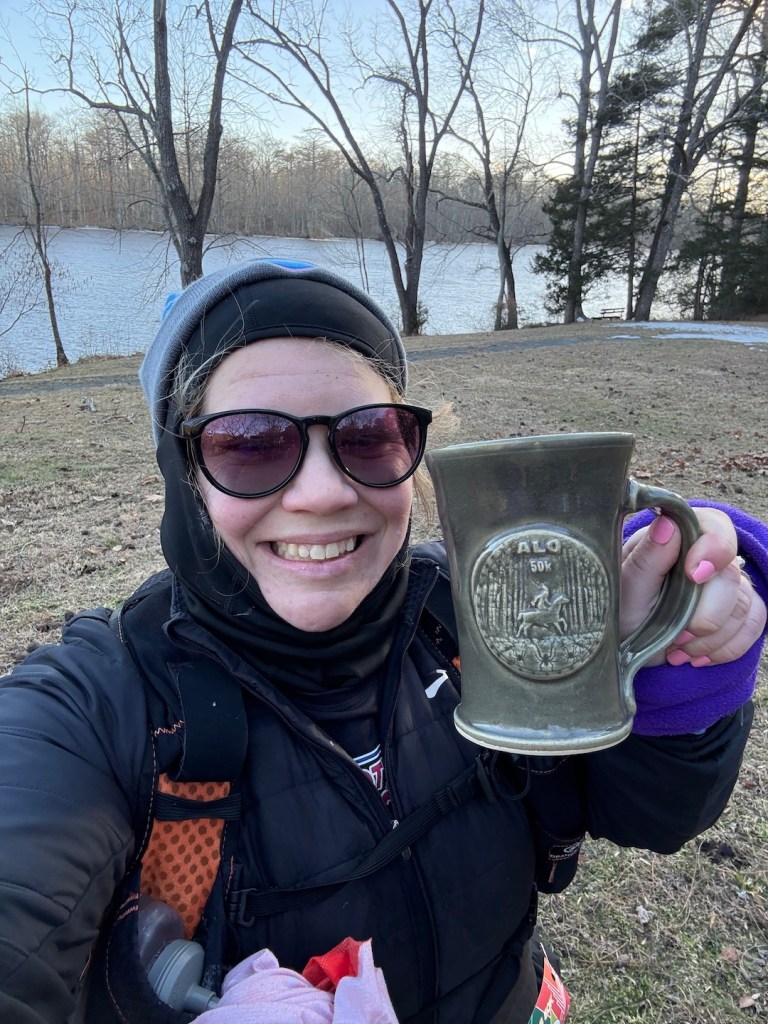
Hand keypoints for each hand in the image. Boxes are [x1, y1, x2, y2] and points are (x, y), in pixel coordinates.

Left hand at [620, 507, 766, 666]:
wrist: (627, 644)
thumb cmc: (619, 608)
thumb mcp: (624, 587)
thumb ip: (647, 557)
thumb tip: (667, 524)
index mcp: (677, 537)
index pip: (715, 527)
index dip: (713, 549)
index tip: (693, 576)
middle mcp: (706, 556)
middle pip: (731, 576)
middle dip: (705, 614)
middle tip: (676, 634)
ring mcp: (725, 583)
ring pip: (743, 606)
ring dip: (710, 638)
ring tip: (677, 647)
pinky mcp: (737, 610)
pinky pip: (752, 625)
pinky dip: (724, 648)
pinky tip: (695, 655)